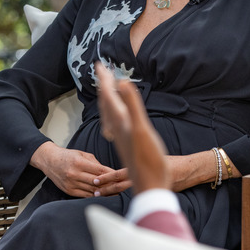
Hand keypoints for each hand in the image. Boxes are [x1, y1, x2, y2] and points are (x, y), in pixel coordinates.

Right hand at [30, 142, 119, 197]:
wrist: (49, 161)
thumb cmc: (68, 156)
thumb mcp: (82, 154)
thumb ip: (95, 163)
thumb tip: (110, 172)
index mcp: (79, 162)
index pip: (99, 171)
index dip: (111, 175)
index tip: (121, 177)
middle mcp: (74, 174)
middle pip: (97, 182)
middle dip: (110, 185)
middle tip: (121, 186)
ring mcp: (71, 183)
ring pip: (92, 190)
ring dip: (104, 192)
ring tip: (115, 192)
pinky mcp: (69, 191)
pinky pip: (85, 195)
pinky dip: (95, 196)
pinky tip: (103, 195)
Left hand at [95, 63, 169, 193]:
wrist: (151, 185)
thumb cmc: (149, 160)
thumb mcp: (141, 129)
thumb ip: (132, 105)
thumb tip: (121, 81)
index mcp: (120, 121)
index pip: (108, 95)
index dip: (104, 79)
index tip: (99, 64)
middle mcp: (117, 128)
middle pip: (106, 103)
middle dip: (103, 86)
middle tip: (100, 70)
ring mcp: (121, 137)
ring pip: (109, 114)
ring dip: (107, 99)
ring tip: (106, 90)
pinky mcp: (126, 144)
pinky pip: (114, 124)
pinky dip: (114, 114)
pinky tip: (116, 118)